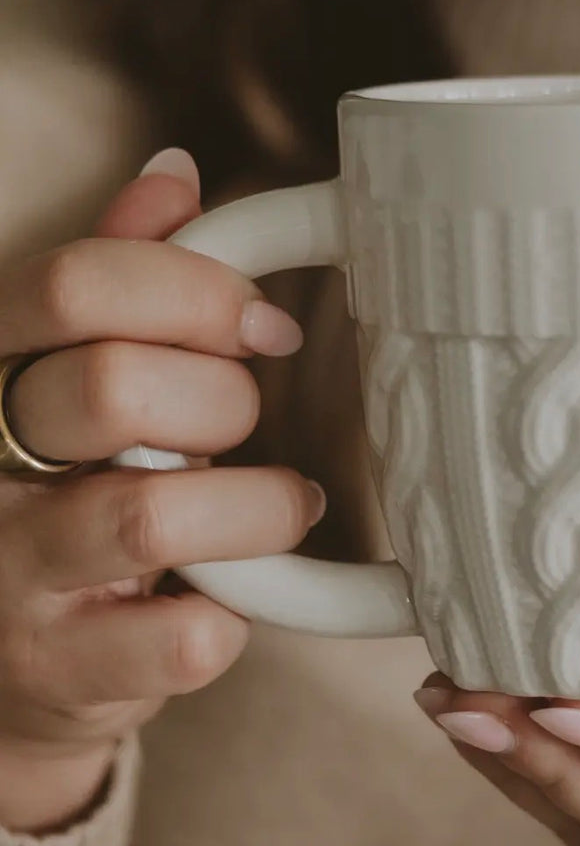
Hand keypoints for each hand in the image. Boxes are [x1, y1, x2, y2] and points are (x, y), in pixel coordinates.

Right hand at [0, 150, 323, 832]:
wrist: (12, 660)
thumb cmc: (62, 490)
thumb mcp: (71, 372)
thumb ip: (118, 278)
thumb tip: (176, 173)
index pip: (73, 283)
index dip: (197, 292)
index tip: (267, 329)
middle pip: (114, 387)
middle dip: (223, 402)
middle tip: (245, 427)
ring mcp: (8, 576)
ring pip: (151, 515)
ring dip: (255, 507)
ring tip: (285, 507)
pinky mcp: (60, 673)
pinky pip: (187, 635)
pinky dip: (235, 613)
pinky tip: (230, 597)